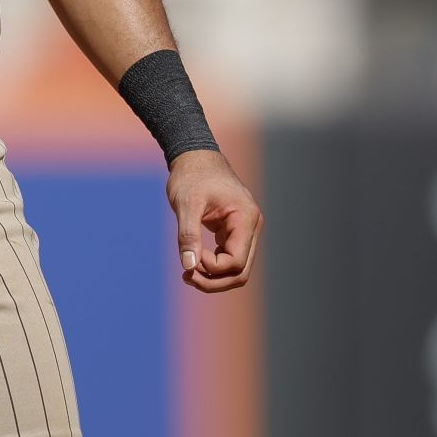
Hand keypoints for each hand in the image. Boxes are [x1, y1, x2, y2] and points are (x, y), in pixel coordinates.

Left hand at [166, 149, 262, 292]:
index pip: (236, 261)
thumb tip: (188, 266)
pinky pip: (229, 257)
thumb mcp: (185, 203)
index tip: (190, 257)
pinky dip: (213, 266)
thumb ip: (188, 235)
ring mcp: (245, 230)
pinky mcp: (234, 231)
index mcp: (246, 219)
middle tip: (186, 277)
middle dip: (214, 281)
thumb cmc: (191, 176)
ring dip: (213, 276)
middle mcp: (251, 227)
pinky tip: (193, 262)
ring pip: (236, 268)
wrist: (194, 156)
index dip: (212, 268)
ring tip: (187, 273)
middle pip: (241, 271)